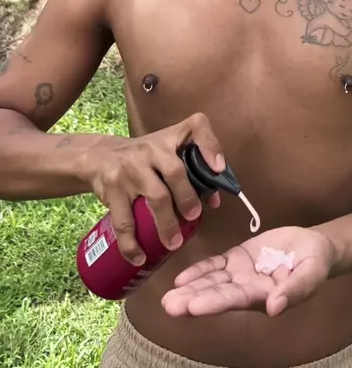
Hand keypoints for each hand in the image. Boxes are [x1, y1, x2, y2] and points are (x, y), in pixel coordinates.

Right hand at [80, 113, 224, 264]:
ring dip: (167, 223)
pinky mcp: (113, 188)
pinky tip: (139, 256)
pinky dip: (131, 242)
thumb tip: (213, 201)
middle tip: (194, 217)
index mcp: (171, 137)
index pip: (196, 127)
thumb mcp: (166, 152)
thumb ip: (192, 171)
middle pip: (175, 171)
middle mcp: (152, 149)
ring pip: (155, 197)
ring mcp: (131, 168)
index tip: (219, 169)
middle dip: (188, 197)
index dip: (211, 146)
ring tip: (174, 243)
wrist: (99, 155)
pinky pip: (124, 220)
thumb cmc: (144, 157)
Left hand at [162, 226, 334, 318]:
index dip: (214, 302)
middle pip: (217, 294)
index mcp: (265, 295)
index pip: (235, 299)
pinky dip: (199, 271)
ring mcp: (241, 273)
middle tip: (168, 306)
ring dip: (190, 288)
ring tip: (167, 298)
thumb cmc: (316, 261)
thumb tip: (274, 308)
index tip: (192, 307)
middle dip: (193, 300)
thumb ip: (295, 290)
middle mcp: (248, 288)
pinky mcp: (238, 258)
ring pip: (212, 281)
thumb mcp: (312, 273)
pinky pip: (216, 264)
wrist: (314, 246)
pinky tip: (181, 279)